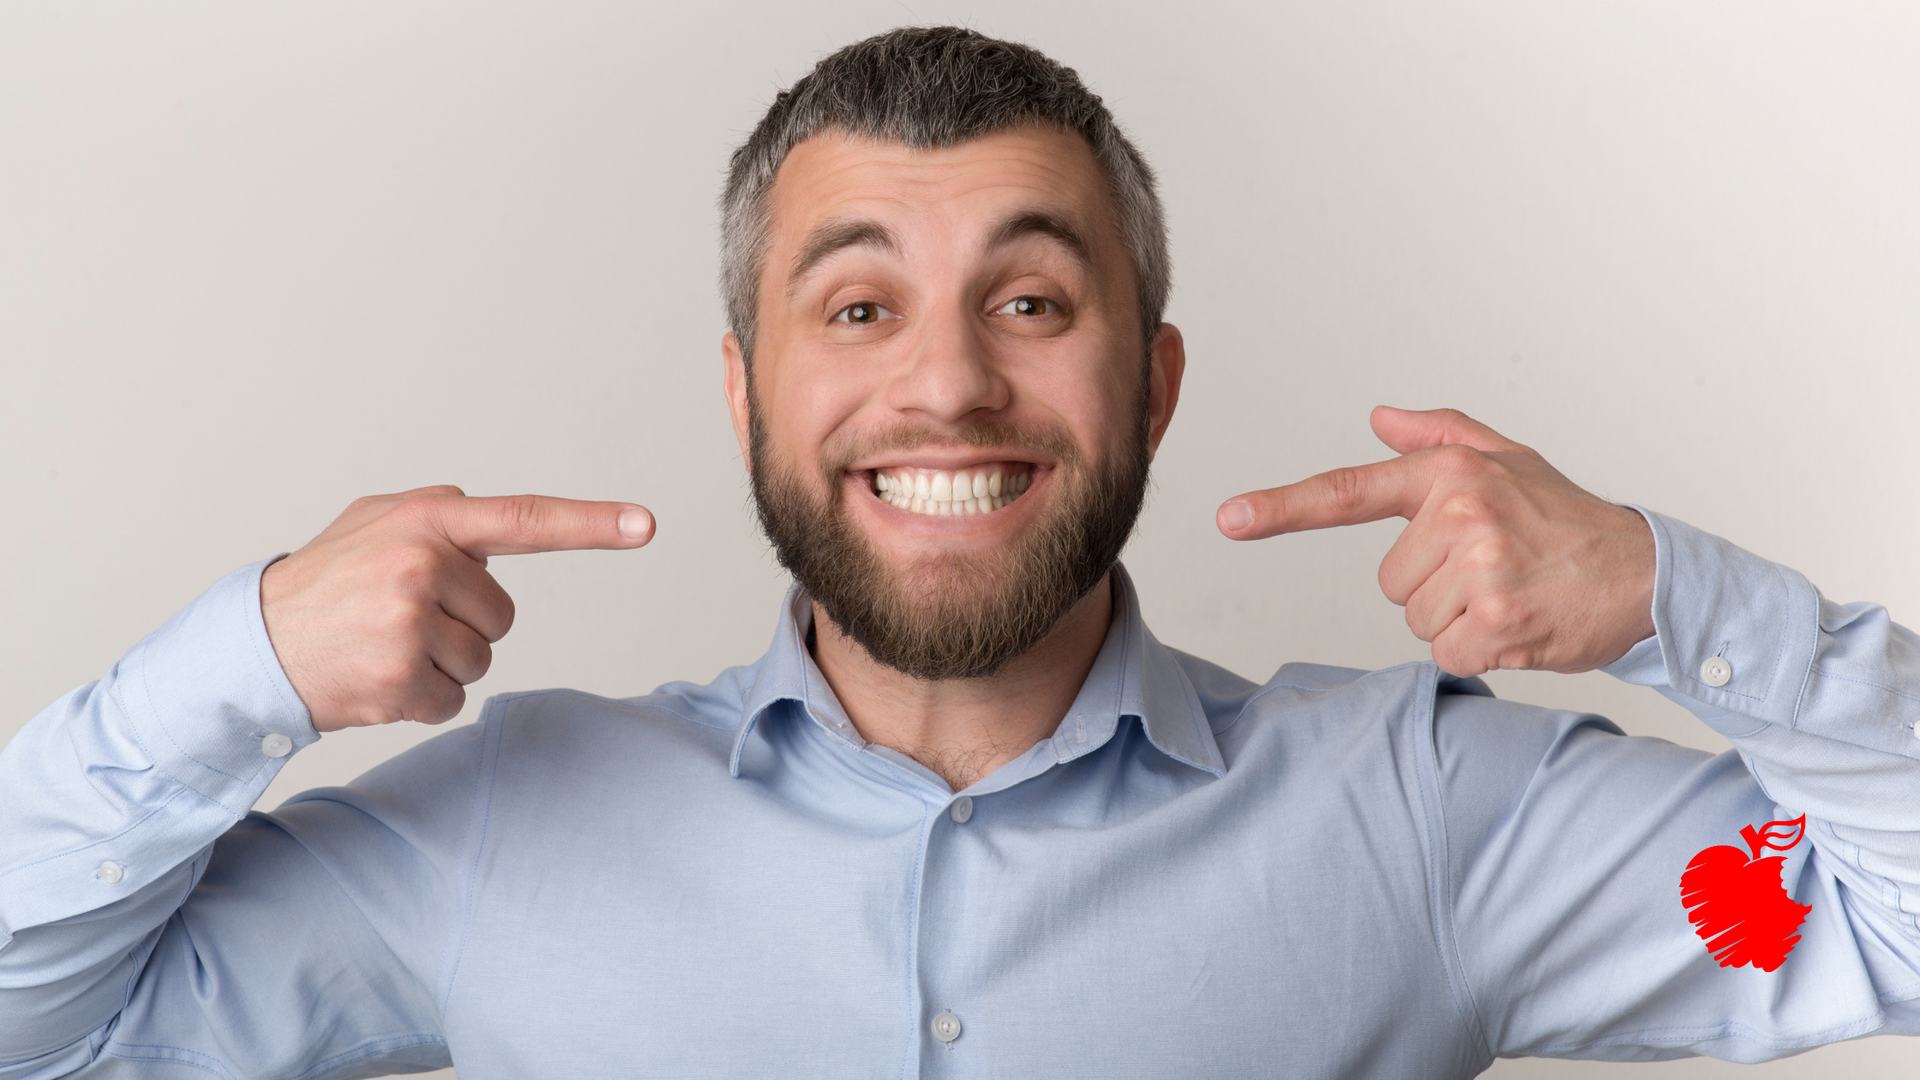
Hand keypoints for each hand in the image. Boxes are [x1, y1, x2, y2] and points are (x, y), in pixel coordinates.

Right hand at [260, 486, 654, 731]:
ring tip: (383, 646)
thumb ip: (440, 513)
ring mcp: (411, 624)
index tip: (646, 525)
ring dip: (441, 664)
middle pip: (500, 615)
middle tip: (399, 618)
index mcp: (425, 520)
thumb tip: (501, 524)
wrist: (251, 646)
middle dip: (461, 624)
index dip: (591, 524)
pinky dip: (422, 699)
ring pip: (481, 660)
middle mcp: (422, 565)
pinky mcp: (401, 678)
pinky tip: (377, 678)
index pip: (523, 520)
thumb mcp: (373, 520)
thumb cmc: (324, 583)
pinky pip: (452, 699)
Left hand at [1216, 407, 1653, 677]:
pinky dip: (1478, 651)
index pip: (1349, 491)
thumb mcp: (1511, 461)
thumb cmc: (1571, 521)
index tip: (1229, 519)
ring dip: (1457, 619)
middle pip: (1390, 583)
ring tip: (1512, 594)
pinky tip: (1520, 624)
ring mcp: (1478, 568)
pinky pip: (1445, 653)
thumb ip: (1439, 438)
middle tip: (1495, 571)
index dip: (1281, 509)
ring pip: (1416, 619)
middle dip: (1434, 587)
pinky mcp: (1495, 619)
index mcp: (1452, 473)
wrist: (1649, 575)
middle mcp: (1461, 513)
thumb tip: (1379, 417)